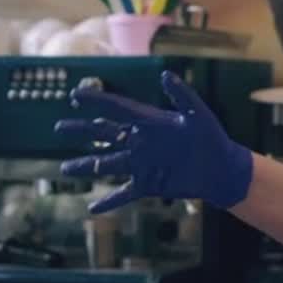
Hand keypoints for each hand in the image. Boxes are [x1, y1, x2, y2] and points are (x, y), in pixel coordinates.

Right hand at [55, 70, 253, 213]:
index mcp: (151, 122)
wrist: (223, 169)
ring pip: (107, 164)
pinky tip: (93, 209)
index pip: (118, 108)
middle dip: (82, 130)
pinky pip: (124, 193)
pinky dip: (109, 201)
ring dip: (86, 166)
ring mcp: (143, 164)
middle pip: (105, 134)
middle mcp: (142, 142)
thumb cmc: (213, 138)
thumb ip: (183, 95)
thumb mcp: (199, 114)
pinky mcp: (149, 184)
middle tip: (59, 127)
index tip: (75, 94)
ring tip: (64, 168)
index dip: (97, 100)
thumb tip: (165, 74)